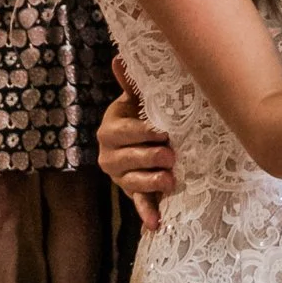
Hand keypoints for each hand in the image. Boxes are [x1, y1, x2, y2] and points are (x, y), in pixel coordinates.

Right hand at [97, 64, 178, 232]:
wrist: (144, 140)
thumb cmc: (142, 115)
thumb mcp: (137, 100)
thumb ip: (130, 84)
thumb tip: (119, 58)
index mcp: (110, 130)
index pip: (123, 132)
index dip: (143, 132)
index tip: (163, 130)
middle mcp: (109, 155)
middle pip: (127, 159)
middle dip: (149, 157)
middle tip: (171, 155)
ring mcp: (120, 177)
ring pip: (133, 182)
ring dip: (151, 182)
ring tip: (171, 180)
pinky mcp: (132, 193)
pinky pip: (138, 204)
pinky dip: (147, 214)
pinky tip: (155, 224)